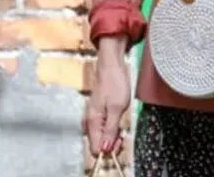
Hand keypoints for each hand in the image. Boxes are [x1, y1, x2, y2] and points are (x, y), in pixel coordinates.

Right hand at [85, 36, 130, 155]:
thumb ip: (111, 129)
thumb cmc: (115, 82)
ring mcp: (94, 115)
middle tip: (122, 132)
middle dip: (111, 141)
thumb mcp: (117, 107)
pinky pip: (103, 125)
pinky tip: (117, 118)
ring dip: (112, 133)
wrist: (112, 64)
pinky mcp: (98, 110)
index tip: (119, 141)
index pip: (96, 147)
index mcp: (92, 121)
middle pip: (98, 142)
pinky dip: (111, 125)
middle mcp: (90, 120)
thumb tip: (105, 149)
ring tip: (121, 123)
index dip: (108, 148)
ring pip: (101, 134)